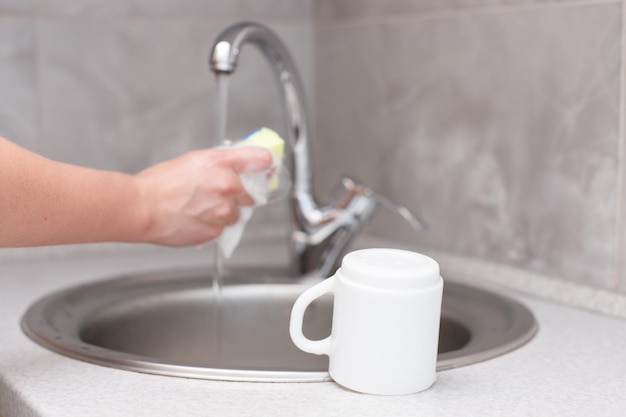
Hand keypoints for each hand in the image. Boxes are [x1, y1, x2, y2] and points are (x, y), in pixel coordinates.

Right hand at [133, 146, 272, 245]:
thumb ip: (221, 162)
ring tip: (201, 207)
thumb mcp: (194, 160)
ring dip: (226, 212)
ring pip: (237, 214)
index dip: (266, 164)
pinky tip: (195, 218)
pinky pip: (223, 228)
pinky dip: (213, 224)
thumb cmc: (160, 184)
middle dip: (240, 195)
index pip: (261, 159)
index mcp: (222, 163)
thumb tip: (238, 165)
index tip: (268, 168)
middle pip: (252, 193)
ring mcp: (224, 211)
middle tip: (218, 193)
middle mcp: (228, 186)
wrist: (142, 208)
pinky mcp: (216, 230)